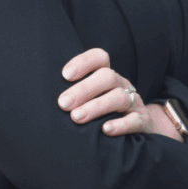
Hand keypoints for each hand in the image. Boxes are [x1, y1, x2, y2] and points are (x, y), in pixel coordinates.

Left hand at [58, 48, 183, 141]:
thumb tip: (44, 96)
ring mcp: (134, 101)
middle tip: (63, 103)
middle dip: (83, 89)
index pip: (99, 58)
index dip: (83, 62)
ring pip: (119, 97)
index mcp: (107, 75)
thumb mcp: (92, 98)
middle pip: (107, 77)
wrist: (138, 129)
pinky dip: (120, 125)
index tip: (65, 75)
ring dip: (96, 106)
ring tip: (76, 117)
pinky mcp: (143, 121)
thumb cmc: (103, 113)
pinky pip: (135, 120)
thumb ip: (74, 94)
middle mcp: (121, 84)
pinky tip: (105, 130)